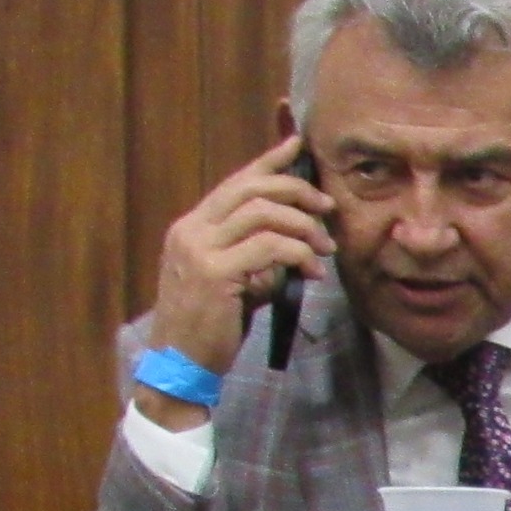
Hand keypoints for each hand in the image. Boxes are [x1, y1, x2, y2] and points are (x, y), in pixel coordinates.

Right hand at [139, 134, 333, 418]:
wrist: (181, 363)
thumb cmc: (210, 326)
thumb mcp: (233, 282)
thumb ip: (255, 256)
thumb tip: (297, 242)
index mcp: (193, 227)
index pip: (235, 182)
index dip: (269, 161)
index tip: (299, 147)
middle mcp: (191, 229)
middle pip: (252, 188)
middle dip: (298, 192)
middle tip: (328, 210)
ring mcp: (199, 249)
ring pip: (263, 212)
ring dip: (304, 227)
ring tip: (325, 250)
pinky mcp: (215, 272)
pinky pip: (268, 246)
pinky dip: (299, 254)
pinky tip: (312, 272)